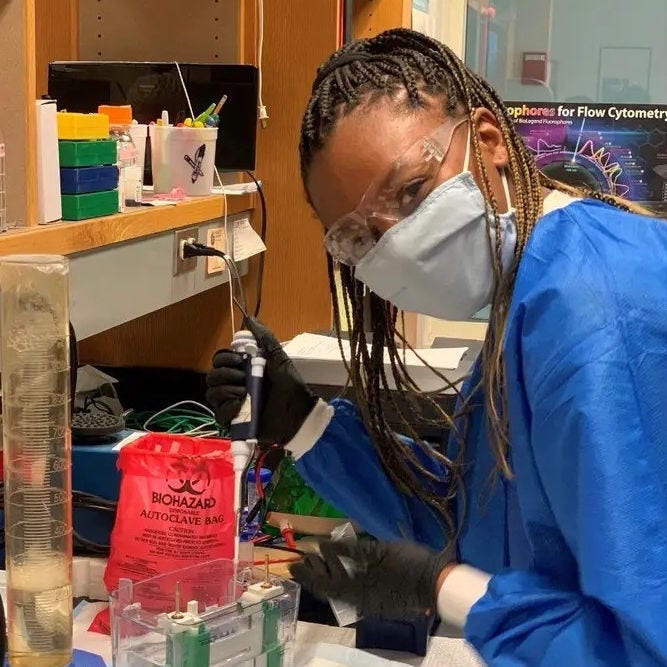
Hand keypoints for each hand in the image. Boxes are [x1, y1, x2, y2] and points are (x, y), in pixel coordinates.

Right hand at [206, 317, 317, 444]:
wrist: (299, 414)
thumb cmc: (291, 387)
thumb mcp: (279, 360)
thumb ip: (265, 339)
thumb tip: (250, 318)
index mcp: (242, 370)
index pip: (219, 360)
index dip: (225, 358)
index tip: (239, 359)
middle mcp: (234, 385)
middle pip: (212, 376)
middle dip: (226, 374)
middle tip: (245, 378)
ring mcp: (232, 404)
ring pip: (212, 394)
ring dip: (226, 390)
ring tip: (245, 392)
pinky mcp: (233, 422)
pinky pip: (218, 413)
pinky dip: (227, 408)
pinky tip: (240, 406)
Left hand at [289, 539, 454, 617]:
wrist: (435, 584)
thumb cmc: (407, 563)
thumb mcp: (378, 550)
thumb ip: (350, 550)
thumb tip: (325, 546)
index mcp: (355, 590)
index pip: (321, 584)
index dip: (304, 575)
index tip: (291, 566)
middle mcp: (357, 601)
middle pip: (328, 589)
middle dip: (315, 572)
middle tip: (306, 556)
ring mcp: (368, 603)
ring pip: (340, 590)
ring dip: (328, 574)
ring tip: (321, 558)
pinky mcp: (377, 602)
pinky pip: (351, 591)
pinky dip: (342, 578)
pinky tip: (344, 566)